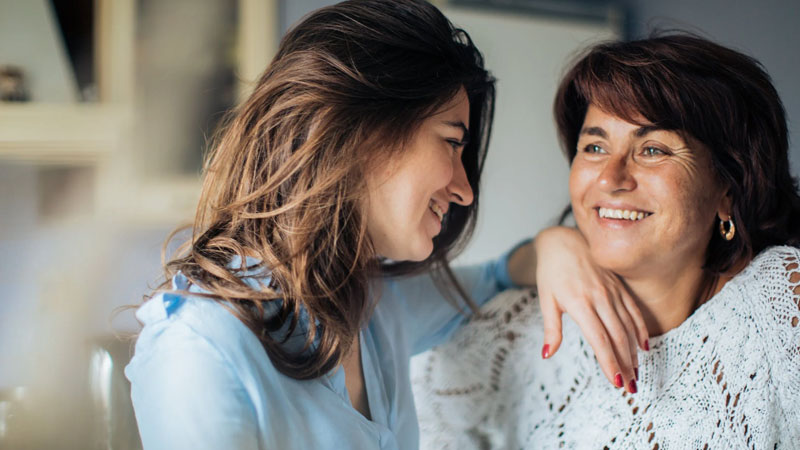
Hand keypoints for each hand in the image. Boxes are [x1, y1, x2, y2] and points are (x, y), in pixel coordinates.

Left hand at [508, 226, 648, 392]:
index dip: (609, 361)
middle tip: (630, 387)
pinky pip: (634, 311)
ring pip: (628, 326)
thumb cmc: (551, 272)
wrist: (563, 241)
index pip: (599, 339)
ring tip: (637, 374)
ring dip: (634, 352)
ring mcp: (612, 291)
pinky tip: (643, 347)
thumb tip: (547, 354)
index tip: (616, 381)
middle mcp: (600, 297)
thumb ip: (551, 329)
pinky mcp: (619, 287)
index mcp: (580, 303)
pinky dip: (640, 330)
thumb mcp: (546, 300)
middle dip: (625, 365)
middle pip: (618, 337)